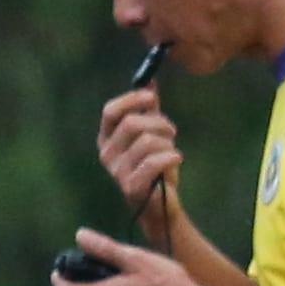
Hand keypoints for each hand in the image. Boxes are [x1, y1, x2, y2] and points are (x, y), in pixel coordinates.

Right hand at [96, 87, 182, 232]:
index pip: (111, 111)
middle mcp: (107, 154)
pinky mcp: (132, 186)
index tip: (152, 98)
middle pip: (132, 124)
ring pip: (147, 142)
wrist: (162, 205)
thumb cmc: (156, 168)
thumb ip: (149, 110)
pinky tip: (177, 159)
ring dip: (167, 143)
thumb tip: (151, 81)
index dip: (132, 100)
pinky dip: (171, 157)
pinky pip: (154, 162)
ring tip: (172, 150)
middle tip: (172, 131)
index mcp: (107, 138)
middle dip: (159, 123)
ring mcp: (117, 171)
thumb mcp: (153, 134)